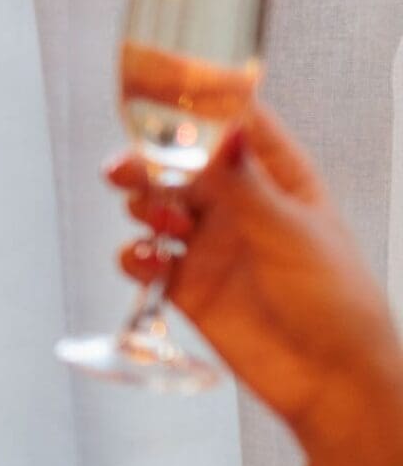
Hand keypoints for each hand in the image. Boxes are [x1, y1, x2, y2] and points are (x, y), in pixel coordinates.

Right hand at [109, 104, 402, 465]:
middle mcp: (238, 203)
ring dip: (142, 205)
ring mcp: (209, 243)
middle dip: (148, 159)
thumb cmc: (338, 304)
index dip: (194, 97)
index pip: (232, 119)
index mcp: (278, 176)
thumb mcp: (292, 234)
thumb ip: (245, 184)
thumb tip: (223, 129)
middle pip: (179, 160)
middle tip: (127, 170)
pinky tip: (146, 262)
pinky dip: (134, 255)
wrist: (332, 382)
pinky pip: (144, 258)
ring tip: (155, 224)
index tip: (156, 83)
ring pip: (154, 204)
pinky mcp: (186, 284)